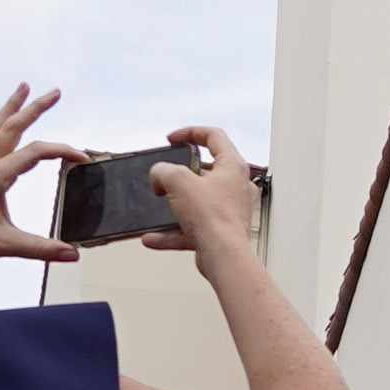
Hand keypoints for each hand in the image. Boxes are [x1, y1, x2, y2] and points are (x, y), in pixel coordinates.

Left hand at [0, 83, 78, 267]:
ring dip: (13, 107)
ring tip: (23, 87)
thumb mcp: (4, 245)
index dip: (62, 151)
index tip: (83, 158)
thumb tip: (73, 252)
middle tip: (55, 92)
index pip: (35, 153)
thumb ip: (41, 248)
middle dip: (35, 107)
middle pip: (13, 126)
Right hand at [145, 120, 266, 263]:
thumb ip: (163, 170)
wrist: (224, 257)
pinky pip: (191, 228)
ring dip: (174, 205)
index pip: (214, 136)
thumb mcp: (178, 181)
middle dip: (181, 173)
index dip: (190, 132)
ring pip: (197, 201)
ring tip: (159, 207)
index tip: (173, 139)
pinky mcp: (220, 231)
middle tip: (166, 176)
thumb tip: (159, 175)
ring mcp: (230, 210)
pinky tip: (153, 237)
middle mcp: (236, 187)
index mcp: (233, 166)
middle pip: (206, 170)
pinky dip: (172, 233)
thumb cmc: (215, 220)